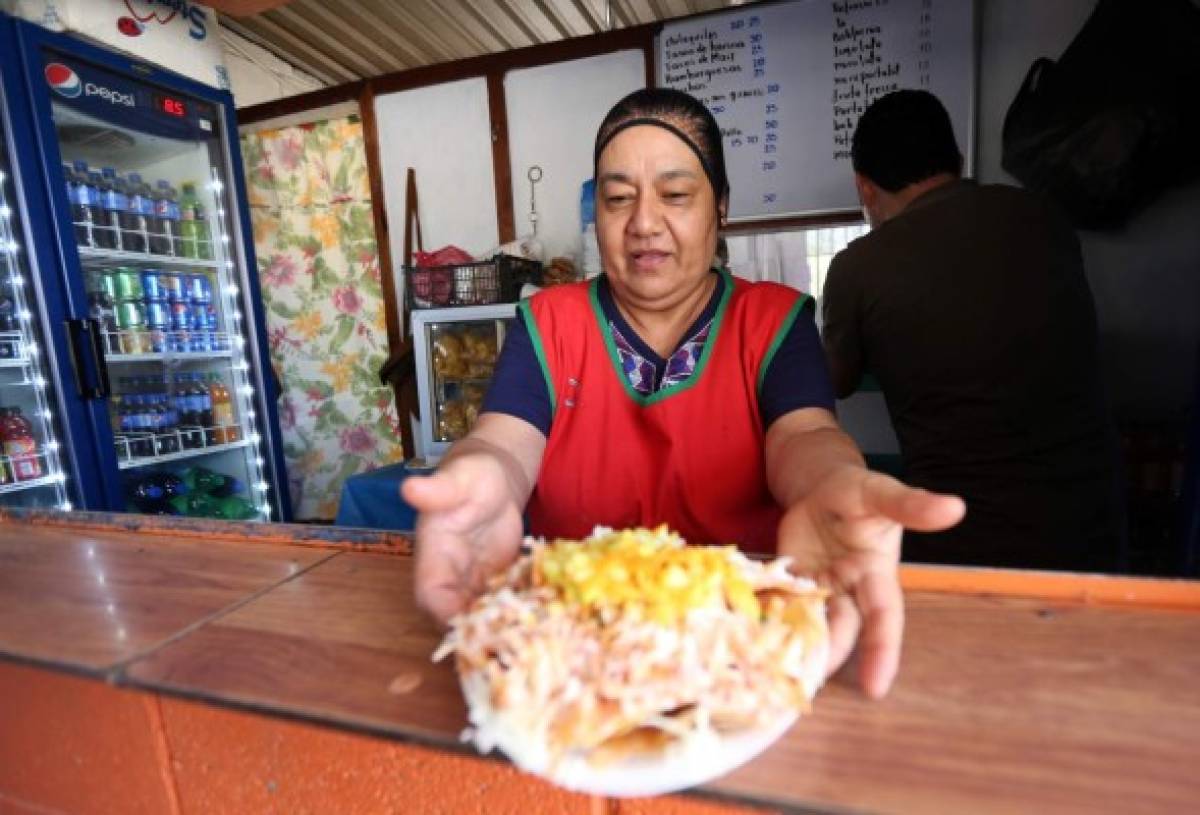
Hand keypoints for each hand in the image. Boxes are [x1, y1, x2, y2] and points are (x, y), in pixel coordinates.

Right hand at [402, 453, 525, 623]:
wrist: (497, 476)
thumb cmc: (473, 473)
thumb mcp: (459, 479)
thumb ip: (439, 490)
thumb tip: (408, 487)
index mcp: (433, 554)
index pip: (430, 595)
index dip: (446, 615)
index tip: (474, 625)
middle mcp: (450, 575)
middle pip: (453, 617)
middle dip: (478, 632)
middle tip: (513, 639)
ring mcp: (473, 582)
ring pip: (479, 617)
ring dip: (502, 627)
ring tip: (533, 630)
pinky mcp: (496, 583)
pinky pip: (503, 606)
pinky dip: (521, 613)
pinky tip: (546, 615)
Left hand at [777, 466, 963, 698]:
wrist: (822, 486)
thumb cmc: (860, 492)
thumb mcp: (882, 493)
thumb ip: (911, 505)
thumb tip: (955, 507)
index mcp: (876, 575)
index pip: (883, 619)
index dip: (881, 652)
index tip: (876, 689)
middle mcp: (848, 590)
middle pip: (839, 630)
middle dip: (825, 656)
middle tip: (804, 683)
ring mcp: (817, 589)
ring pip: (807, 623)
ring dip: (793, 644)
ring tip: (770, 669)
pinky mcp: (790, 582)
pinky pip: (779, 605)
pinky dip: (765, 619)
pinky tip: (746, 635)